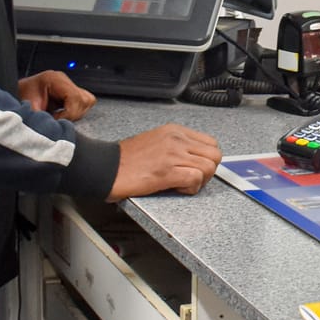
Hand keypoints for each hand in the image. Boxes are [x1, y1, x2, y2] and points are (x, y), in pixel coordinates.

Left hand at [19, 70, 95, 121]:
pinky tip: (63, 115)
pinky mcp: (70, 93)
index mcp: (55, 79)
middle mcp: (64, 81)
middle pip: (84, 100)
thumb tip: (56, 128)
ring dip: (75, 114)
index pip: (75, 97)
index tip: (56, 121)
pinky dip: (75, 112)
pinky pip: (84, 104)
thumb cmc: (19, 96)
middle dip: (72, 114)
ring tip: (59, 117)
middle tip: (57, 120)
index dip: (68, 113)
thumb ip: (43, 117)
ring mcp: (69, 86)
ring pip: (87, 102)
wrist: (15, 95)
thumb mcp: (29, 107)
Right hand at [108, 124, 222, 199]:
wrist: (104, 167)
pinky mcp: (167, 171)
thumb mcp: (155, 142)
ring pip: (209, 167)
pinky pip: (196, 179)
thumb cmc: (125, 160)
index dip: (206, 159)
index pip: (211, 143)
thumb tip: (194, 159)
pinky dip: (190, 188)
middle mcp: (176, 139)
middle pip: (214, 155)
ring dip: (199, 181)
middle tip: (190, 178)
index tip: (194, 168)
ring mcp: (173, 154)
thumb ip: (177, 147)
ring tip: (181, 183)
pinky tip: (176, 188)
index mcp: (174, 131)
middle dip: (207, 171)